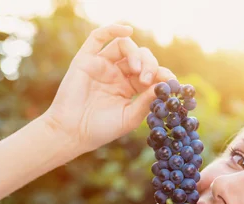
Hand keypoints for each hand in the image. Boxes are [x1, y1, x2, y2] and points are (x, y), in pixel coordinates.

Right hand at [42, 24, 174, 152]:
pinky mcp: (86, 60)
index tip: (171, 82)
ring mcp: (102, 65)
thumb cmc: (101, 129)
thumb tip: (166, 86)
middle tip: (146, 81)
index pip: (151, 73)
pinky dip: (113, 29)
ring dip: (136, 54)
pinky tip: (127, 30)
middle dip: (149, 66)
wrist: (72, 133)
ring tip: (136, 71)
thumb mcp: (130, 117)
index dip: (162, 74)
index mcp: (130, 87)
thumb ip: (147, 101)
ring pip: (124, 46)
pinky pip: (98, 37)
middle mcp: (117, 73)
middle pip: (141, 57)